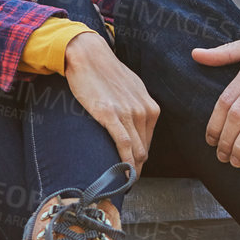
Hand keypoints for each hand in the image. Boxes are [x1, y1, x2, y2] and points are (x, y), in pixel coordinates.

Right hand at [62, 30, 159, 172]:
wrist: (88, 55)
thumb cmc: (107, 72)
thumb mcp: (131, 89)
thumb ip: (136, 108)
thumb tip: (135, 125)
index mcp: (150, 107)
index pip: (148, 142)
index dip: (139, 159)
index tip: (131, 171)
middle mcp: (144, 111)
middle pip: (143, 150)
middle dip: (136, 168)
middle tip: (124, 183)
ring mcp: (128, 113)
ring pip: (135, 151)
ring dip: (130, 170)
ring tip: (120, 184)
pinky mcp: (110, 114)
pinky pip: (123, 144)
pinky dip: (124, 162)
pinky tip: (121, 174)